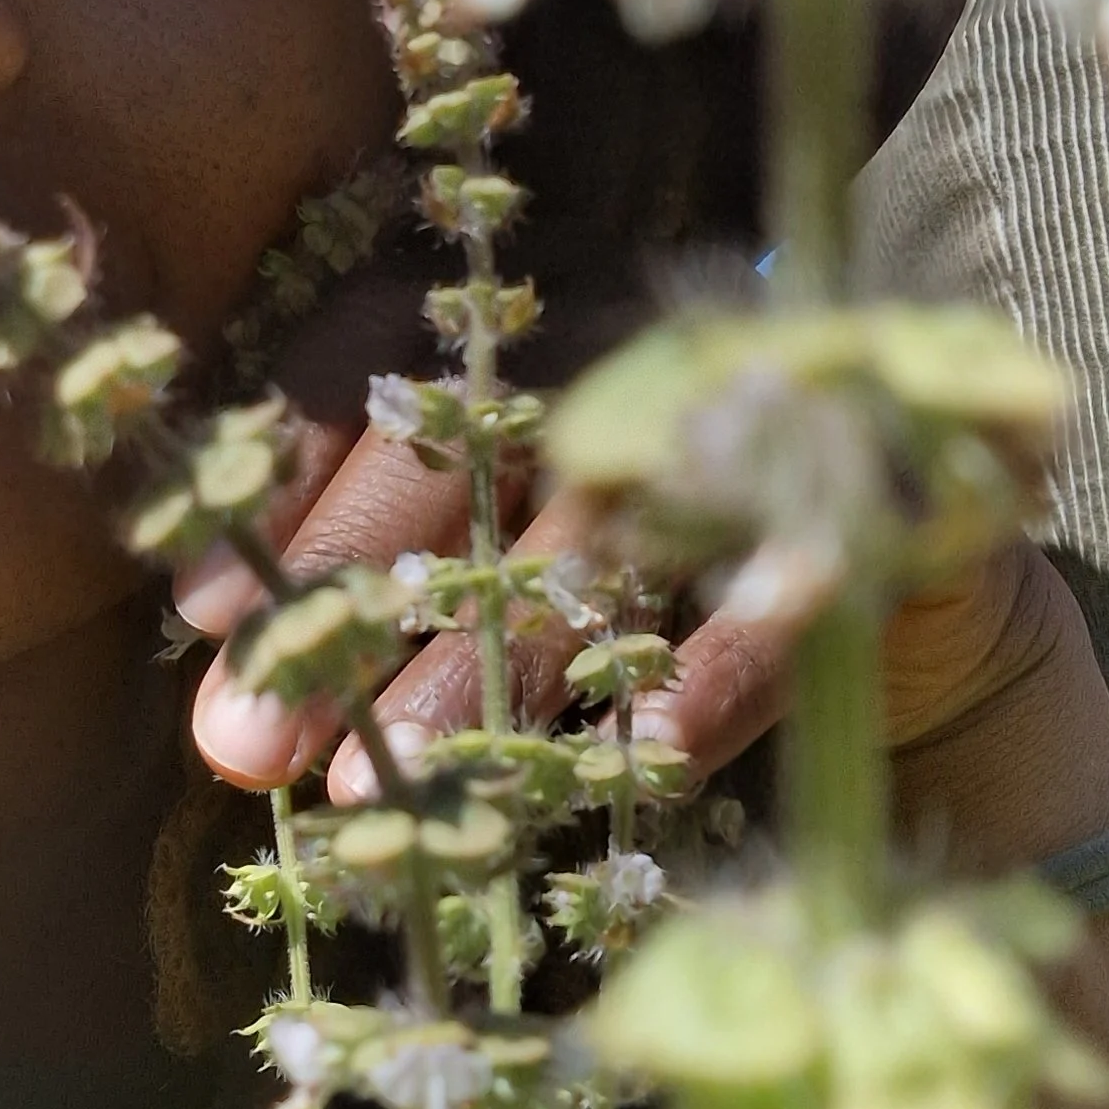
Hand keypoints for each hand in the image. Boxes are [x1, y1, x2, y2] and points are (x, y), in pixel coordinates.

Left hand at [176, 277, 1072, 801]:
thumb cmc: (651, 577)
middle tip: (242, 745)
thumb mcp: (503, 563)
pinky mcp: (875, 497)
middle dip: (347, 600)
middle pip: (463, 450)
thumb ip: (374, 588)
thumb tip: (216, 681)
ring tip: (382, 786)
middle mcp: (623, 339)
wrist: (909, 594)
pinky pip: (773, 596)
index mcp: (515, 322)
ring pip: (593, 533)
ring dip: (486, 667)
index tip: (198, 613)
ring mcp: (754, 409)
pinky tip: (628, 764)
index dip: (285, 481)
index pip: (370, 362)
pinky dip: (701, 682)